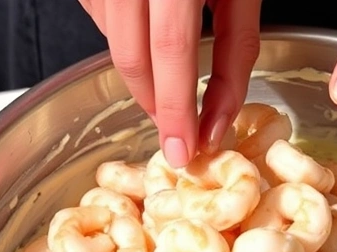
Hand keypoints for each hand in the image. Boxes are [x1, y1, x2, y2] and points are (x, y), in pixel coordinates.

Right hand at [81, 0, 261, 167]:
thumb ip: (234, 53)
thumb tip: (218, 121)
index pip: (171, 49)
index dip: (176, 107)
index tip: (183, 151)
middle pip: (131, 54)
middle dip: (154, 104)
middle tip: (175, 136)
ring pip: (113, 40)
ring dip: (142, 72)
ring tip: (171, 81)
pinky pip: (102, 16)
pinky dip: (125, 37)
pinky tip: (148, 30)